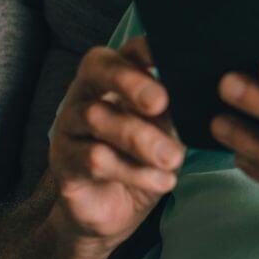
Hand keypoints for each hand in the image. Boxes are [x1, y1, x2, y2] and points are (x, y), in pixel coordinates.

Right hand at [47, 37, 184, 249]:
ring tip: (173, 158)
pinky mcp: (63, 161)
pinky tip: (163, 181)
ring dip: (140, 139)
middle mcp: (87, 92)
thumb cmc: (142, 158)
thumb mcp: (164, 131)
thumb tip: (195, 92)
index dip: (143, 49)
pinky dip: (134, 171)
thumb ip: (172, 109)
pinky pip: (94, 158)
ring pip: (96, 117)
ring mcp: (70, 125)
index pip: (125, 50)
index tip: (166, 54)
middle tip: (160, 102)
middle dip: (130, 82)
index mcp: (115, 76)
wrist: (114, 209)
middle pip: (97, 69)